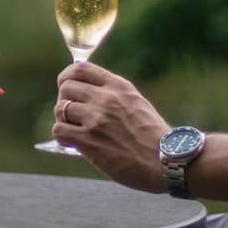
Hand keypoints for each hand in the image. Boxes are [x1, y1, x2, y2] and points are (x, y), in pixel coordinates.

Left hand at [53, 61, 168, 192]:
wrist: (167, 160)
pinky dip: (63, 136)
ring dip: (64, 120)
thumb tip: (88, 98)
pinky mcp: (89, 140)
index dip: (67, 77)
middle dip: (64, 100)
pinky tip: (73, 142)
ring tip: (74, 130)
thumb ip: (115, 97)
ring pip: (60, 108)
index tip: (67, 87)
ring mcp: (96, 119)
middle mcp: (106, 98)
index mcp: (119, 86)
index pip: (81, 68)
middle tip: (72, 115)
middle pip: (66, 87)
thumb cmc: (154, 137)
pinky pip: (60, 130)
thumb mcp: (137, 104)